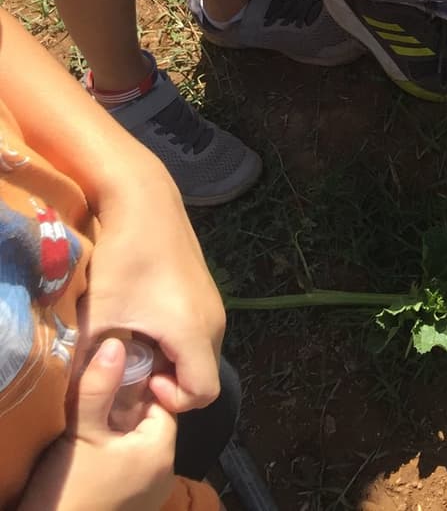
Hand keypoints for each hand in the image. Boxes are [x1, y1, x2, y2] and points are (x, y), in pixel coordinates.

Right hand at [20, 338, 177, 510]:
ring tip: (93, 420)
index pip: (161, 401)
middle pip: (150, 422)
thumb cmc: (69, 489)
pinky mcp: (132, 504)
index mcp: (163, 452)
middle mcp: (165, 473)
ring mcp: (149, 492)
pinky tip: (92, 448)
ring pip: (139, 443)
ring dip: (119, 430)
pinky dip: (115, 453)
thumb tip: (116, 342)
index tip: (113, 374)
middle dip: (126, 406)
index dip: (138, 385)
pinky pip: (130, 465)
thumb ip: (99, 387)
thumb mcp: (82, 433)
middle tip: (99, 395)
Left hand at [79, 167, 223, 417]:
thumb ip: (89, 364)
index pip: (202, 394)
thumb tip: (78, 398)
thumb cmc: (122, 258)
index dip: (171, 400)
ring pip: (199, 352)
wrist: (144, 199)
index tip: (139, 380)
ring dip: (169, 359)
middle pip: (201, 374)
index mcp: (195, 330)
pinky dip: (174, 338)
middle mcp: (214, 319)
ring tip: (132, 342)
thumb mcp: (98, 315)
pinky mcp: (205, 288)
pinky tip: (141, 317)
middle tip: (129, 367)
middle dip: (167, 382)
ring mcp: (213, 301)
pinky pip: (197, 331)